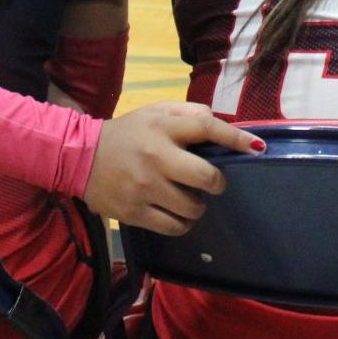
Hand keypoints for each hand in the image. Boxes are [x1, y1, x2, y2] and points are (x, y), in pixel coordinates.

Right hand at [82, 102, 263, 235]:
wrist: (80, 157)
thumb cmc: (127, 134)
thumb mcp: (154, 112)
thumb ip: (188, 113)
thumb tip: (220, 122)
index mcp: (162, 128)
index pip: (206, 128)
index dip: (236, 139)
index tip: (257, 148)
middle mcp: (155, 157)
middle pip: (207, 177)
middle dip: (217, 183)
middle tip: (212, 183)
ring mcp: (145, 188)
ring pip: (193, 207)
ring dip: (198, 205)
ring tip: (187, 197)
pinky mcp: (134, 213)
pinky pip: (174, 226)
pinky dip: (182, 222)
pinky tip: (176, 213)